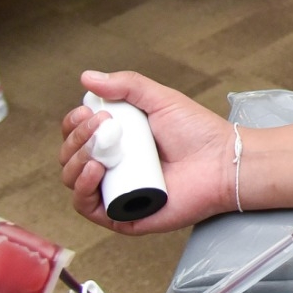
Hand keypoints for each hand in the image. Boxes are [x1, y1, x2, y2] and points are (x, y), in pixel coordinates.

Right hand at [60, 70, 232, 233]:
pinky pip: (87, 207)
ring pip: (73, 180)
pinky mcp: (122, 215)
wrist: (222, 161)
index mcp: (116, 141)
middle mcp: (111, 167)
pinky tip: (96, 169)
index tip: (87, 112)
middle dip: (77, 139)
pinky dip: (82, 188)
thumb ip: (127, 85)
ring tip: (99, 147)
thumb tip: (86, 77)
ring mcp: (114, 191)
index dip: (74, 124)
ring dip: (76, 160)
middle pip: (70, 156)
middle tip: (100, 126)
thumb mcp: (160, 100)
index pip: (77, 135)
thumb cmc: (197, 132)